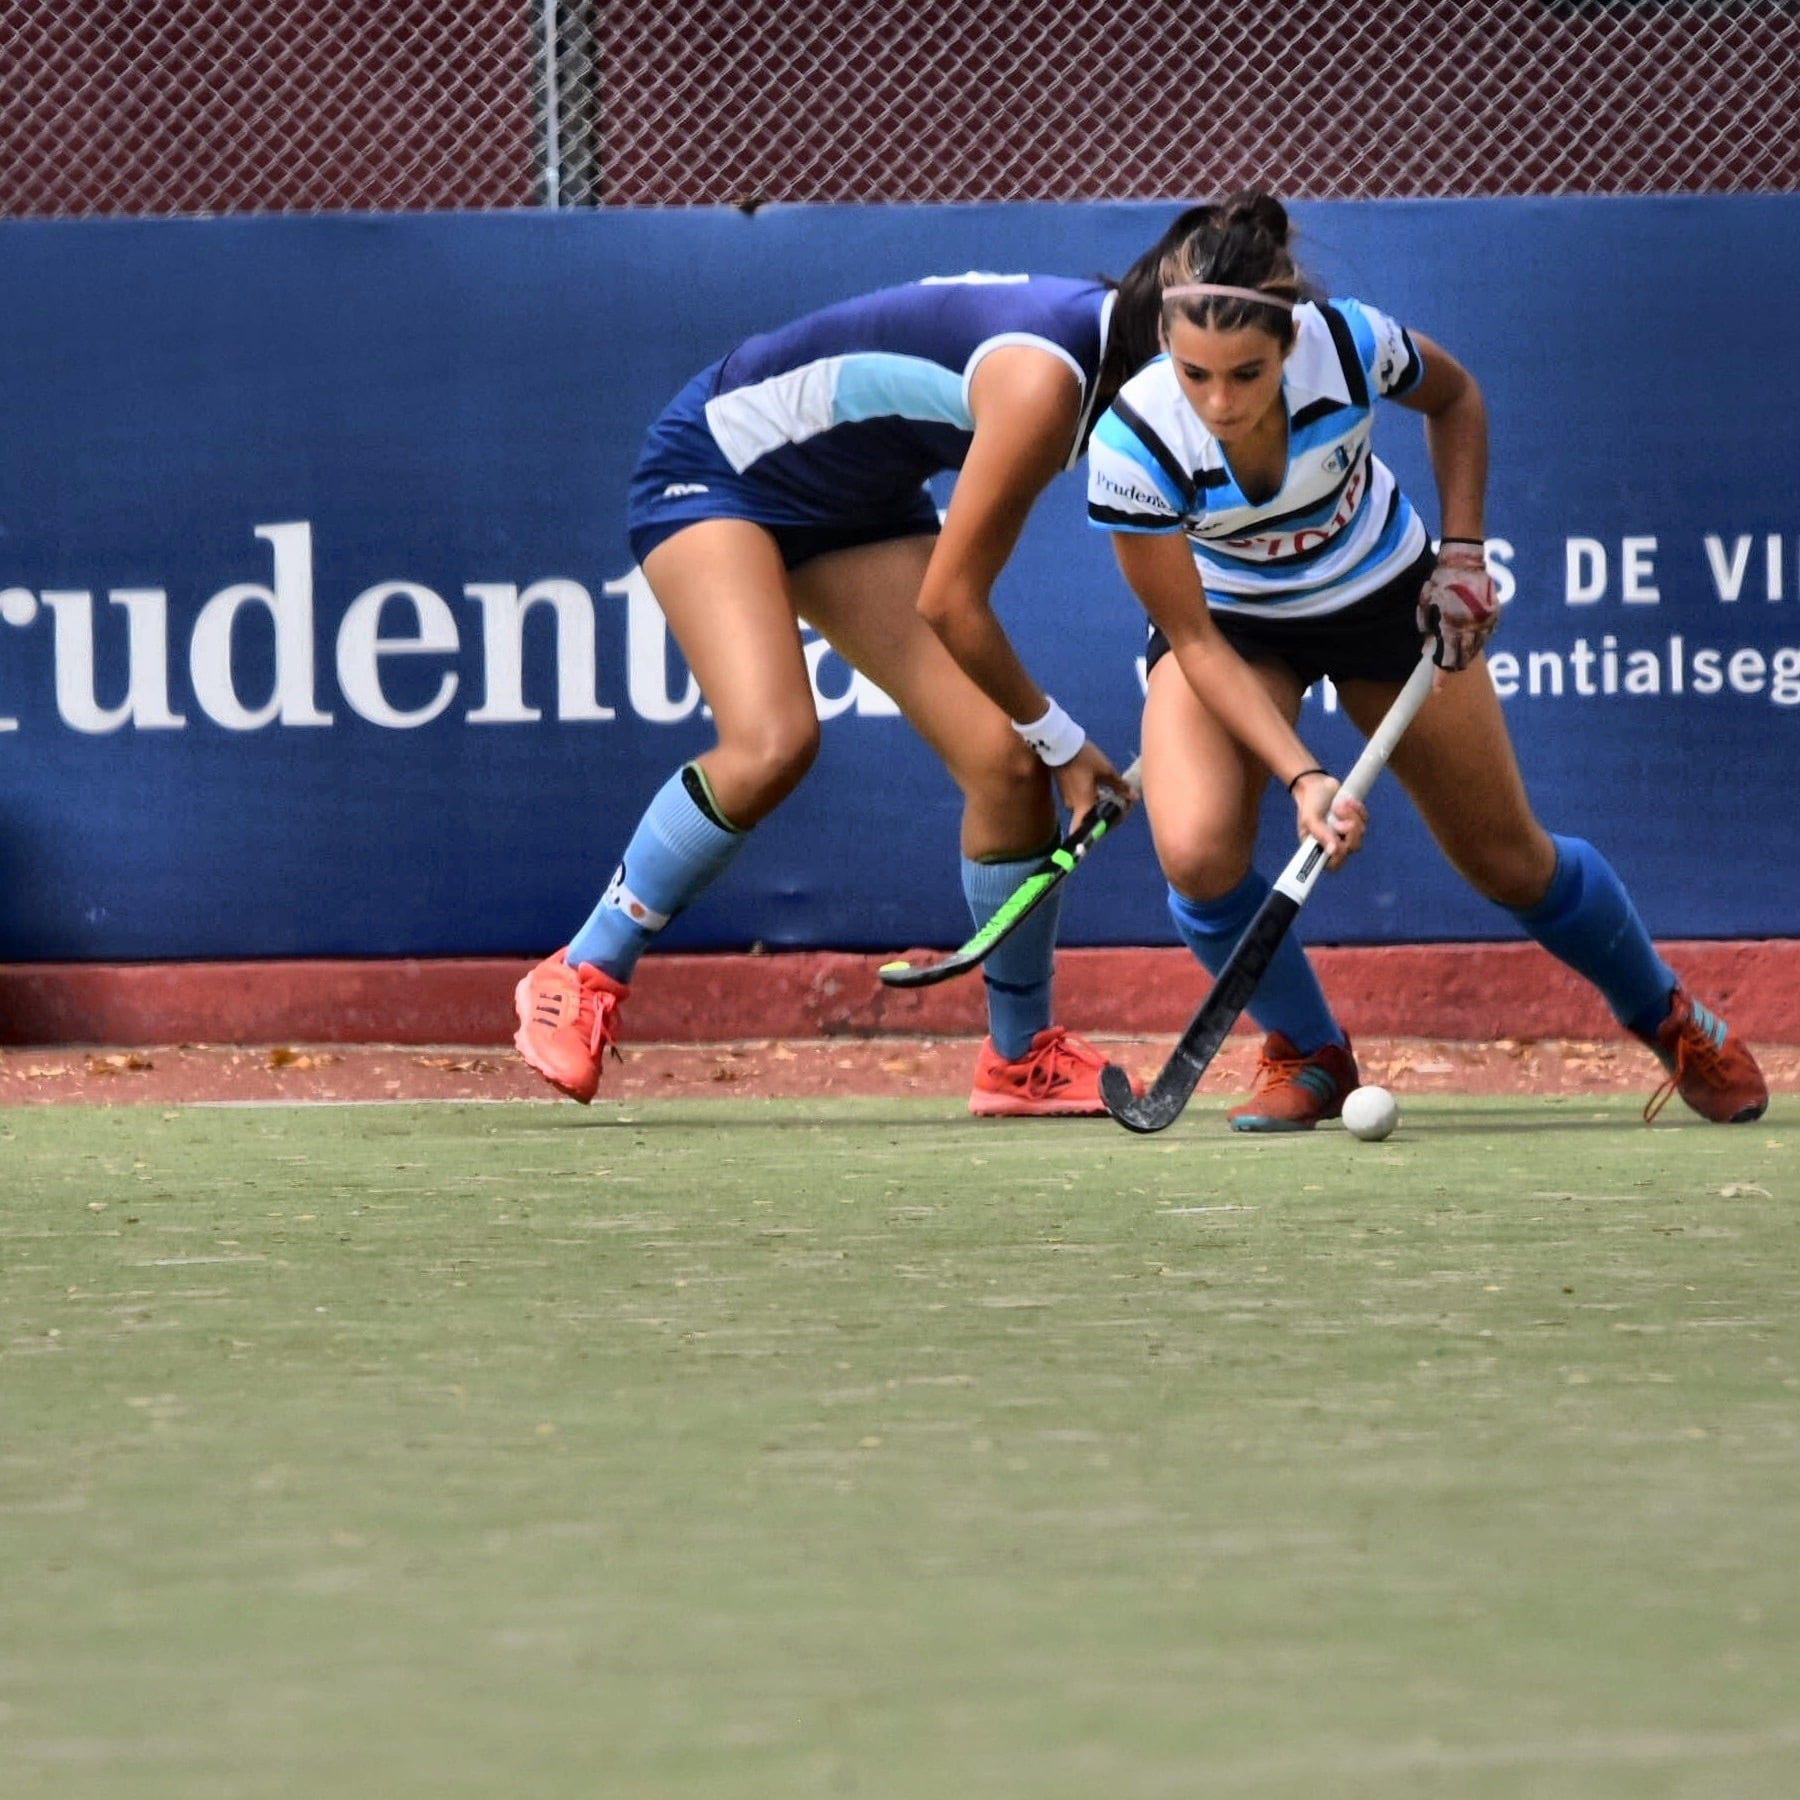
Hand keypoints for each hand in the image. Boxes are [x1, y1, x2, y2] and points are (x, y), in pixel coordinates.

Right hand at [1052, 739, 1131, 828]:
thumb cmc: (1083, 758)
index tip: (1111, 823)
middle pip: (1088, 820)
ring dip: (1097, 805)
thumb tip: (1133, 797)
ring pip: (1084, 808)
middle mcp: (1073, 806)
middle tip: (1118, 805)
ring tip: (1112, 793)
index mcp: (1083, 805)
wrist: (1060, 744)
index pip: (1084, 832)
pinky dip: (1090, 797)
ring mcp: (1067, 798)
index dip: (1097, 833)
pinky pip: (1079, 800)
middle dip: (1103, 815)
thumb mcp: (1106, 771)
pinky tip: (1099, 786)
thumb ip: (1119, 787)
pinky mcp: (1064, 789)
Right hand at [1290, 772, 1365, 870]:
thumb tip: (1333, 851)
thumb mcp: (1310, 819)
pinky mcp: (1357, 820)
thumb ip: (1321, 835)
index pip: (1334, 865)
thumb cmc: (1309, 804)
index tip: (1339, 846)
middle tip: (1339, 822)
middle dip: (1349, 832)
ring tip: (1338, 806)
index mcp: (1320, 848)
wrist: (1316, 785)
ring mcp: (1347, 832)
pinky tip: (1347, 802)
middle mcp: (1335, 843)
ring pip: (1361, 832)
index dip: (1339, 858)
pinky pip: (1365, 819)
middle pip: (1353, 848)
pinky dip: (1358, 809)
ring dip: (1351, 816)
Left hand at [1417, 539, 1497, 673]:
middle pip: (1463, 658)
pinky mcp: (1494, 615)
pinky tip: (1466, 637)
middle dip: (1453, 665)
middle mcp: (1471, 626)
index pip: (1446, 658)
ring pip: (1475, 648)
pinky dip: (1475, 640)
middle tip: (1444, 668)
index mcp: (1451, 625)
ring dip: (1464, 653)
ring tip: (1454, 650)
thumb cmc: (1440, 582)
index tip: (1436, 689)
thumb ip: (1427, 630)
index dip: (1441, 676)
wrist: (1465, 561)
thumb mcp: (1426, 606)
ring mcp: (1485, 621)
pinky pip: (1484, 636)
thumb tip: (1426, 650)